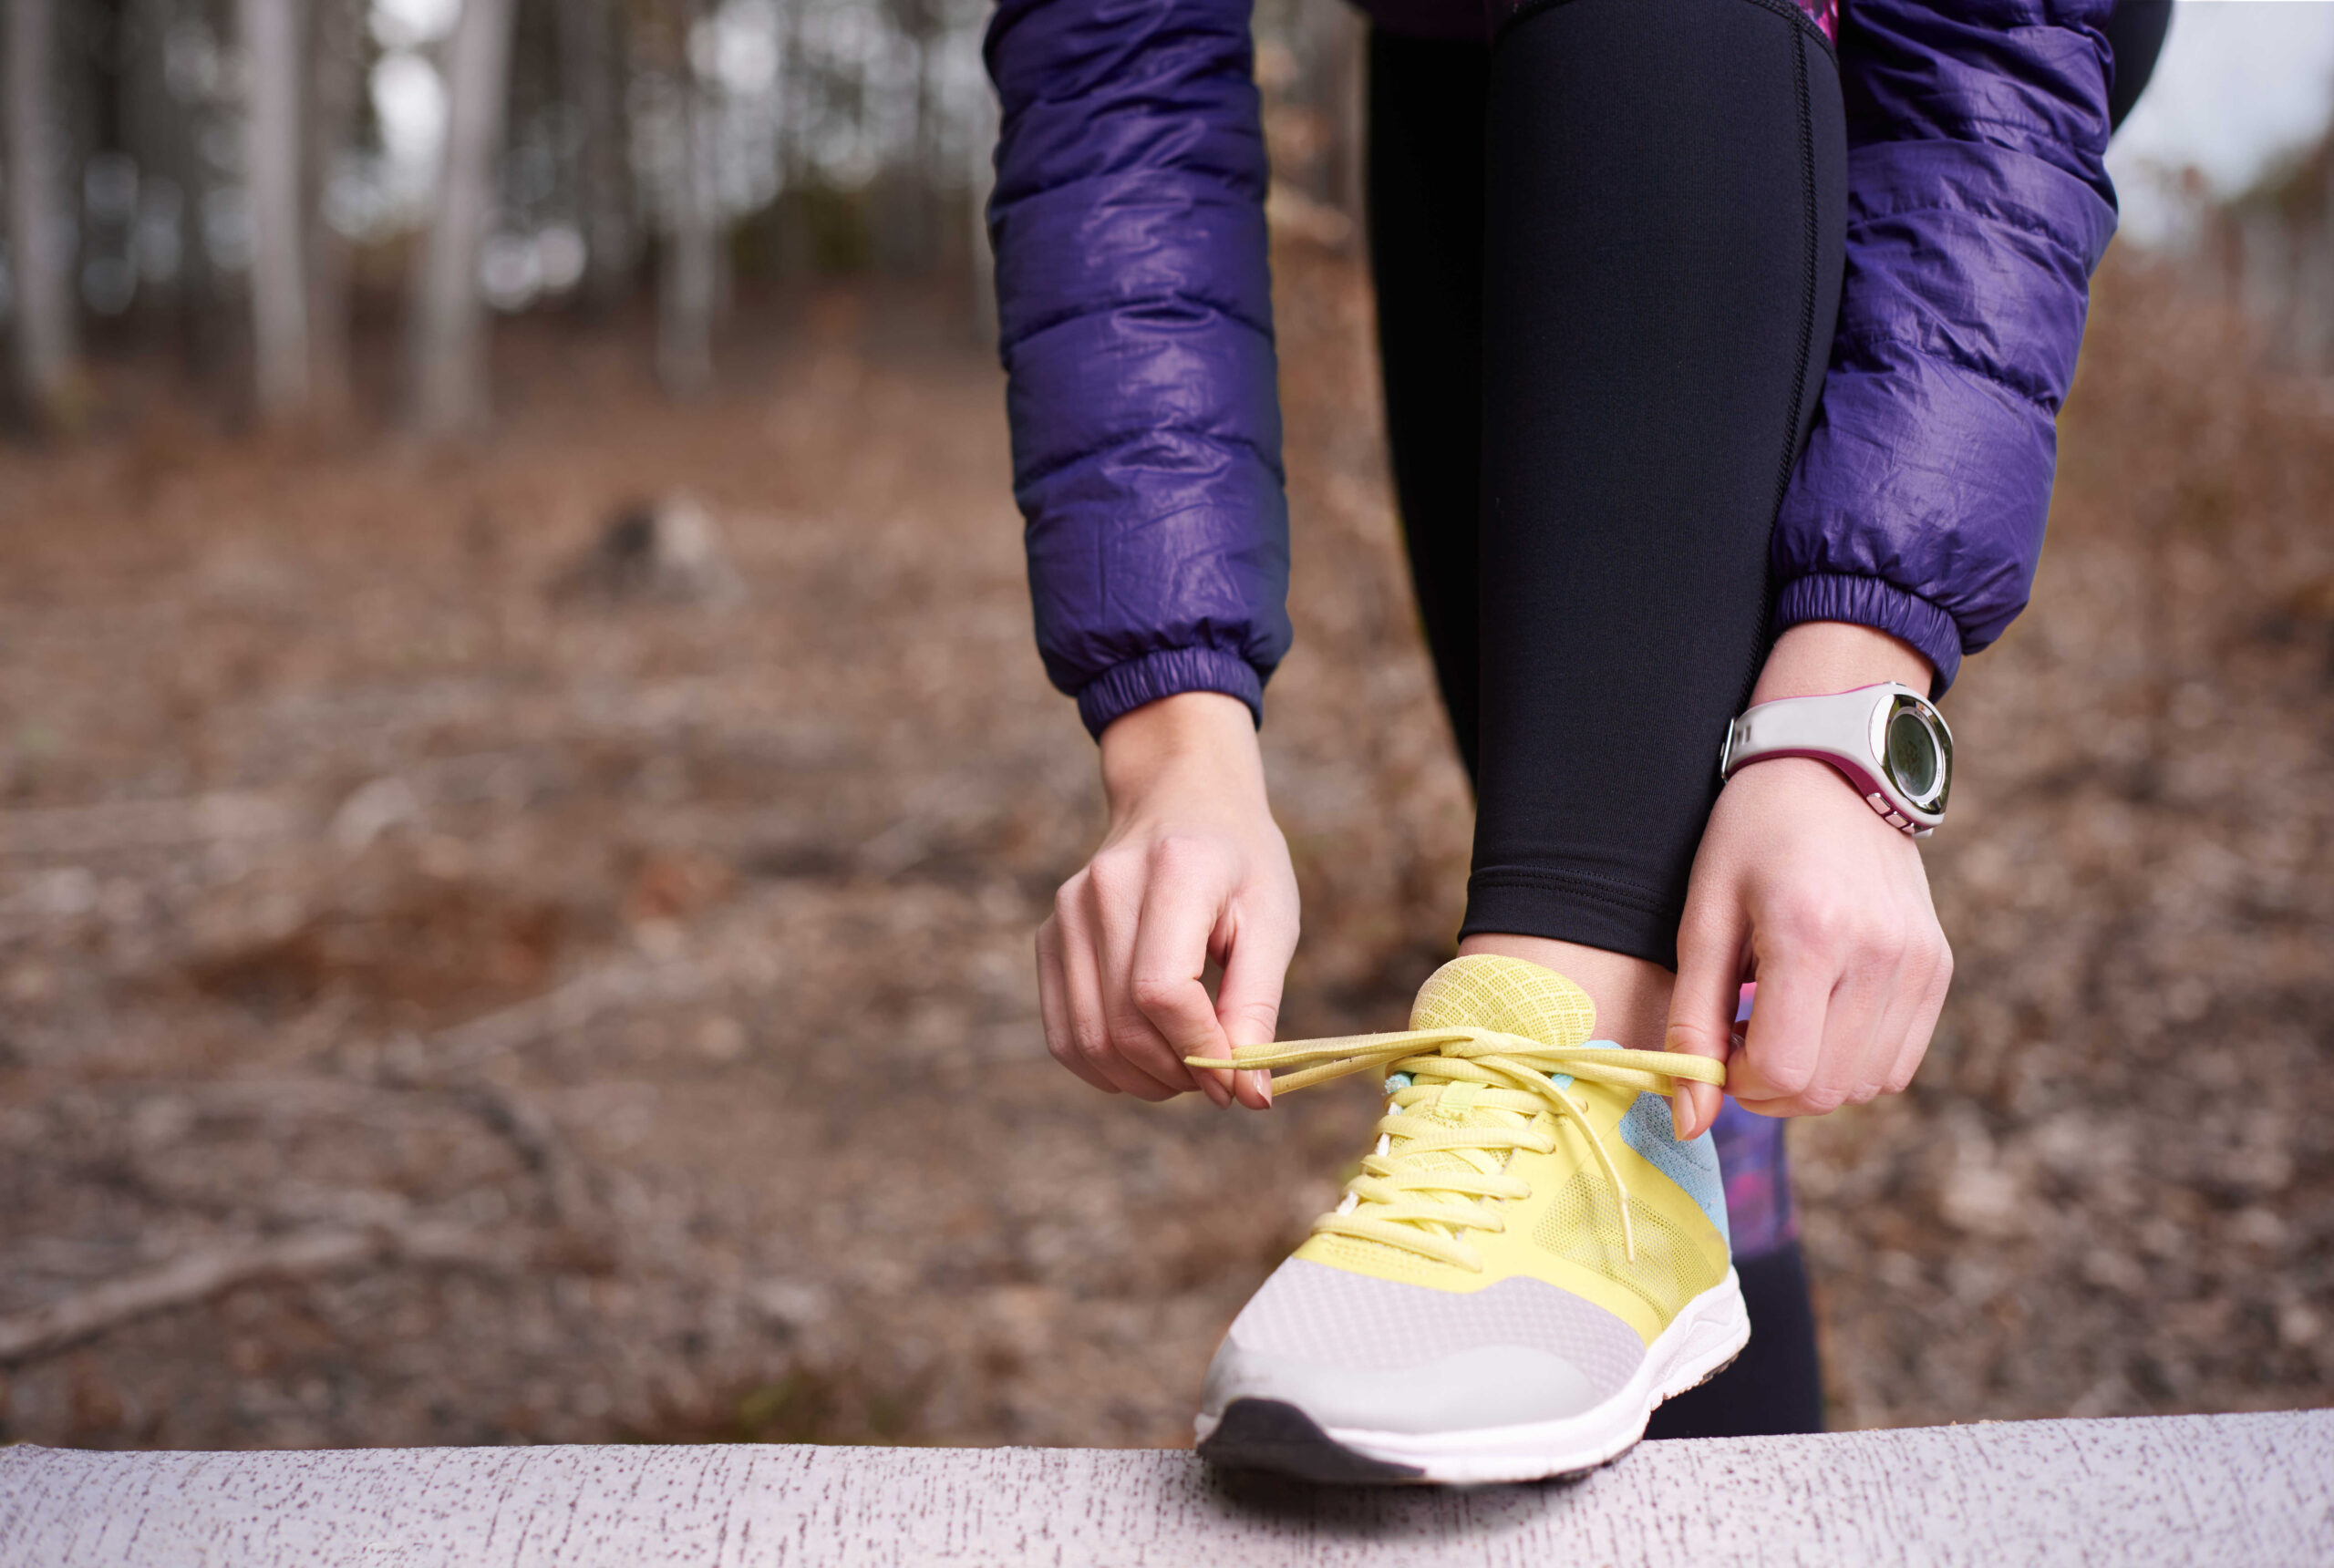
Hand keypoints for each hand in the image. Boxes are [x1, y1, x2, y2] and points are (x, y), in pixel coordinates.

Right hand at [1035, 692, 1294, 1108]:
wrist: (1181, 799)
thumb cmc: (1239, 863)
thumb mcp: (1271, 922)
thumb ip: (1258, 1008)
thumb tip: (1249, 1096)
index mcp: (1173, 870)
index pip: (1162, 991)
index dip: (1200, 1052)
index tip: (1238, 1081)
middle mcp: (1103, 889)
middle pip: (1124, 1023)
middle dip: (1177, 1074)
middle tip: (1220, 1082)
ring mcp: (1065, 913)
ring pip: (1089, 1039)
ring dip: (1143, 1080)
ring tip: (1187, 1069)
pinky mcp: (1048, 938)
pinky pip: (1064, 1034)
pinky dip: (1106, 1068)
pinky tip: (1147, 1061)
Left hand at [1664, 624, 1953, 1134]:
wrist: (1836, 770)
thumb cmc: (1751, 837)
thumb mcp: (1702, 918)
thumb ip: (1692, 1023)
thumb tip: (1689, 1122)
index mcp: (1811, 934)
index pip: (1783, 1071)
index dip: (1738, 1082)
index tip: (1719, 1045)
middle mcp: (1879, 954)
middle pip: (1824, 1090)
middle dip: (1769, 1086)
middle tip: (1742, 1035)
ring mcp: (1920, 964)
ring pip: (1863, 1087)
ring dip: (1812, 1076)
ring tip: (1780, 1018)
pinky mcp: (1939, 968)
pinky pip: (1896, 1064)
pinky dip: (1852, 1061)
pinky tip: (1821, 1014)